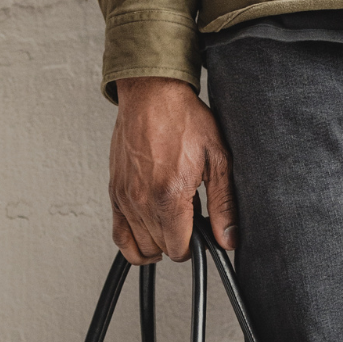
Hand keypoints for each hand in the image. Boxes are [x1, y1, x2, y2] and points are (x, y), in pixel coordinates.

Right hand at [109, 76, 236, 263]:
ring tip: (173, 221)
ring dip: (158, 241)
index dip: (195, 245)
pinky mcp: (114, 191)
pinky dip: (133, 242)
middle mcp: (141, 199)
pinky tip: (149, 233)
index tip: (202, 231)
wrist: (152, 93)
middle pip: (160, 248)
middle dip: (179, 241)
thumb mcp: (218, 160)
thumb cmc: (184, 119)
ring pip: (140, 245)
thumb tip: (227, 239)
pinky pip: (118, 234)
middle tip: (191, 219)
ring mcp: (124, 197)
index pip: (179, 248)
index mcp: (168, 195)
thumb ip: (224, 205)